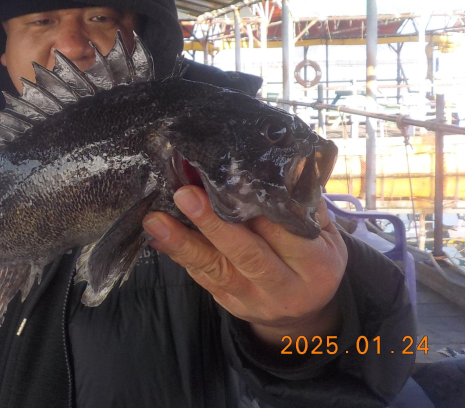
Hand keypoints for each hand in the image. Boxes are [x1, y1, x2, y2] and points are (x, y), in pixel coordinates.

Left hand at [142, 186, 346, 345]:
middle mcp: (285, 287)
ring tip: (156, 220)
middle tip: (184, 195)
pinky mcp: (230, 305)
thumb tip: (269, 167)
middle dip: (212, 223)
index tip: (227, 179)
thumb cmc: (312, 259)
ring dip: (183, 242)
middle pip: (247, 254)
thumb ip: (303, 207)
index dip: (253, 207)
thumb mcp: (325, 235)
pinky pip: (202, 278)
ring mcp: (255, 300)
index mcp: (316, 265)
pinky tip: (157, 237)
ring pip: (216, 269)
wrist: (305, 315)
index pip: (284, 231)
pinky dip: (179, 255)